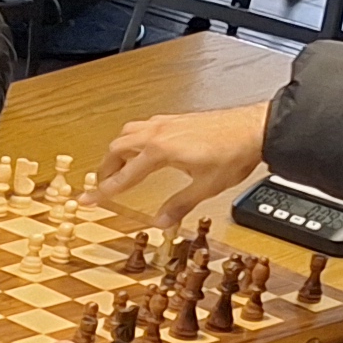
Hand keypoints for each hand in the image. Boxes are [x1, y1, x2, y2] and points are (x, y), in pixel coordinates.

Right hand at [94, 100, 273, 227]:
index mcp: (160, 151)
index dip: (103, 190)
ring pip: (128, 133)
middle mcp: (159, 133)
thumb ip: (179, 205)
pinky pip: (145, 126)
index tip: (87, 199)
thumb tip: (161, 222)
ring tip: (120, 166)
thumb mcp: (205, 187)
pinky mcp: (177, 119)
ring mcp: (167, 123)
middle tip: (104, 185)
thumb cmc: (234, 154)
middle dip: (107, 169)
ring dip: (119, 150)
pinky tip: (145, 147)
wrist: (255, 128)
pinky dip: (136, 138)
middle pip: (117, 149)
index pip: (123, 175)